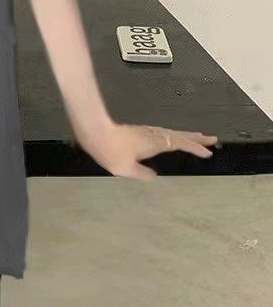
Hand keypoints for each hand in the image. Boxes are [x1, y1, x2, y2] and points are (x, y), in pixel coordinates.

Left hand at [76, 120, 217, 179]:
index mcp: (155, 143)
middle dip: (196, 137)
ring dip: (185, 135)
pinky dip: (172, 135)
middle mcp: (153, 135)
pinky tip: (170, 138)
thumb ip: (142, 173)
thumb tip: (153, 175)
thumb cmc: (111, 152)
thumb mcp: (127, 169)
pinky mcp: (138, 131)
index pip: (180, 144)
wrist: (95, 133)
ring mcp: (146, 131)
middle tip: (211, 138)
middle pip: (179, 135)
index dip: (195, 147)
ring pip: (170, 132)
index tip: (209, 152)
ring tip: (197, 137)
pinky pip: (162, 133)